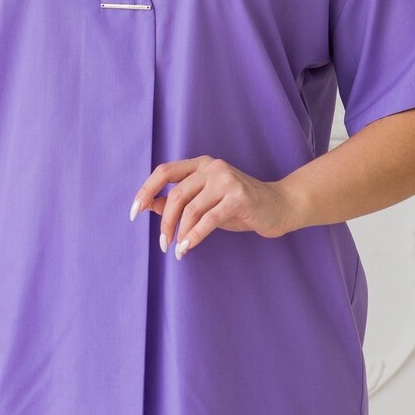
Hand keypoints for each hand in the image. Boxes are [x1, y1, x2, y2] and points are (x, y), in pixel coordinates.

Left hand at [131, 155, 296, 258]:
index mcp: (200, 164)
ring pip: (191, 208)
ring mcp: (226, 180)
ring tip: (176, 250)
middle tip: (162, 244)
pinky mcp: (239, 197)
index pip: (164, 171)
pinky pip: (209, 219)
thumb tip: (149, 205)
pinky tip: (187, 248)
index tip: (134, 212)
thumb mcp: (205, 203)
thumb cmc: (238, 207)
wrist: (279, 206)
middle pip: (176, 194)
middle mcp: (212, 167)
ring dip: (179, 233)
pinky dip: (195, 236)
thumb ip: (179, 202)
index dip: (146, 190)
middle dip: (165, 222)